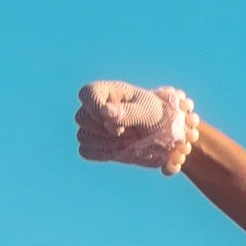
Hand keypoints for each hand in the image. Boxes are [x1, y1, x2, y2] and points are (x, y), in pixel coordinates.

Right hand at [77, 81, 199, 172]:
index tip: (112, 118)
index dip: (94, 106)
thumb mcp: (147, 112)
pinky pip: (85, 151)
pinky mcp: (95, 144)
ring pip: (83, 136)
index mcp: (108, 92)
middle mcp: (97, 108)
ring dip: (106, 143)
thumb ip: (127, 112)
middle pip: (82, 118)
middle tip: (130, 133)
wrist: (163, 136)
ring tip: (129, 142)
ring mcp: (94, 126)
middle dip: (105, 129)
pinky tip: (119, 151)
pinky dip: (101, 154)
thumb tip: (104, 112)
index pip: (87, 94)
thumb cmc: (157, 116)